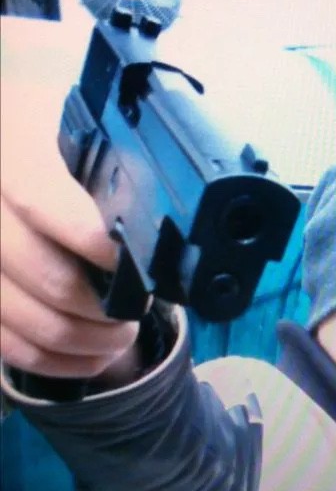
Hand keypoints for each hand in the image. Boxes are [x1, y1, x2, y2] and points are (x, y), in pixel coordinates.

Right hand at [0, 79, 138, 381]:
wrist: (5, 151)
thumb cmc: (47, 140)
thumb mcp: (74, 127)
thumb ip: (111, 160)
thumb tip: (165, 214)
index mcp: (12, 161)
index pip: (47, 207)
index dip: (100, 246)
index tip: (141, 267)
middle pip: (49, 281)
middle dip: (107, 309)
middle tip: (138, 310)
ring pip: (34, 325)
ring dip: (92, 343)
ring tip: (122, 336)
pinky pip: (12, 348)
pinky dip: (61, 363)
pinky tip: (93, 357)